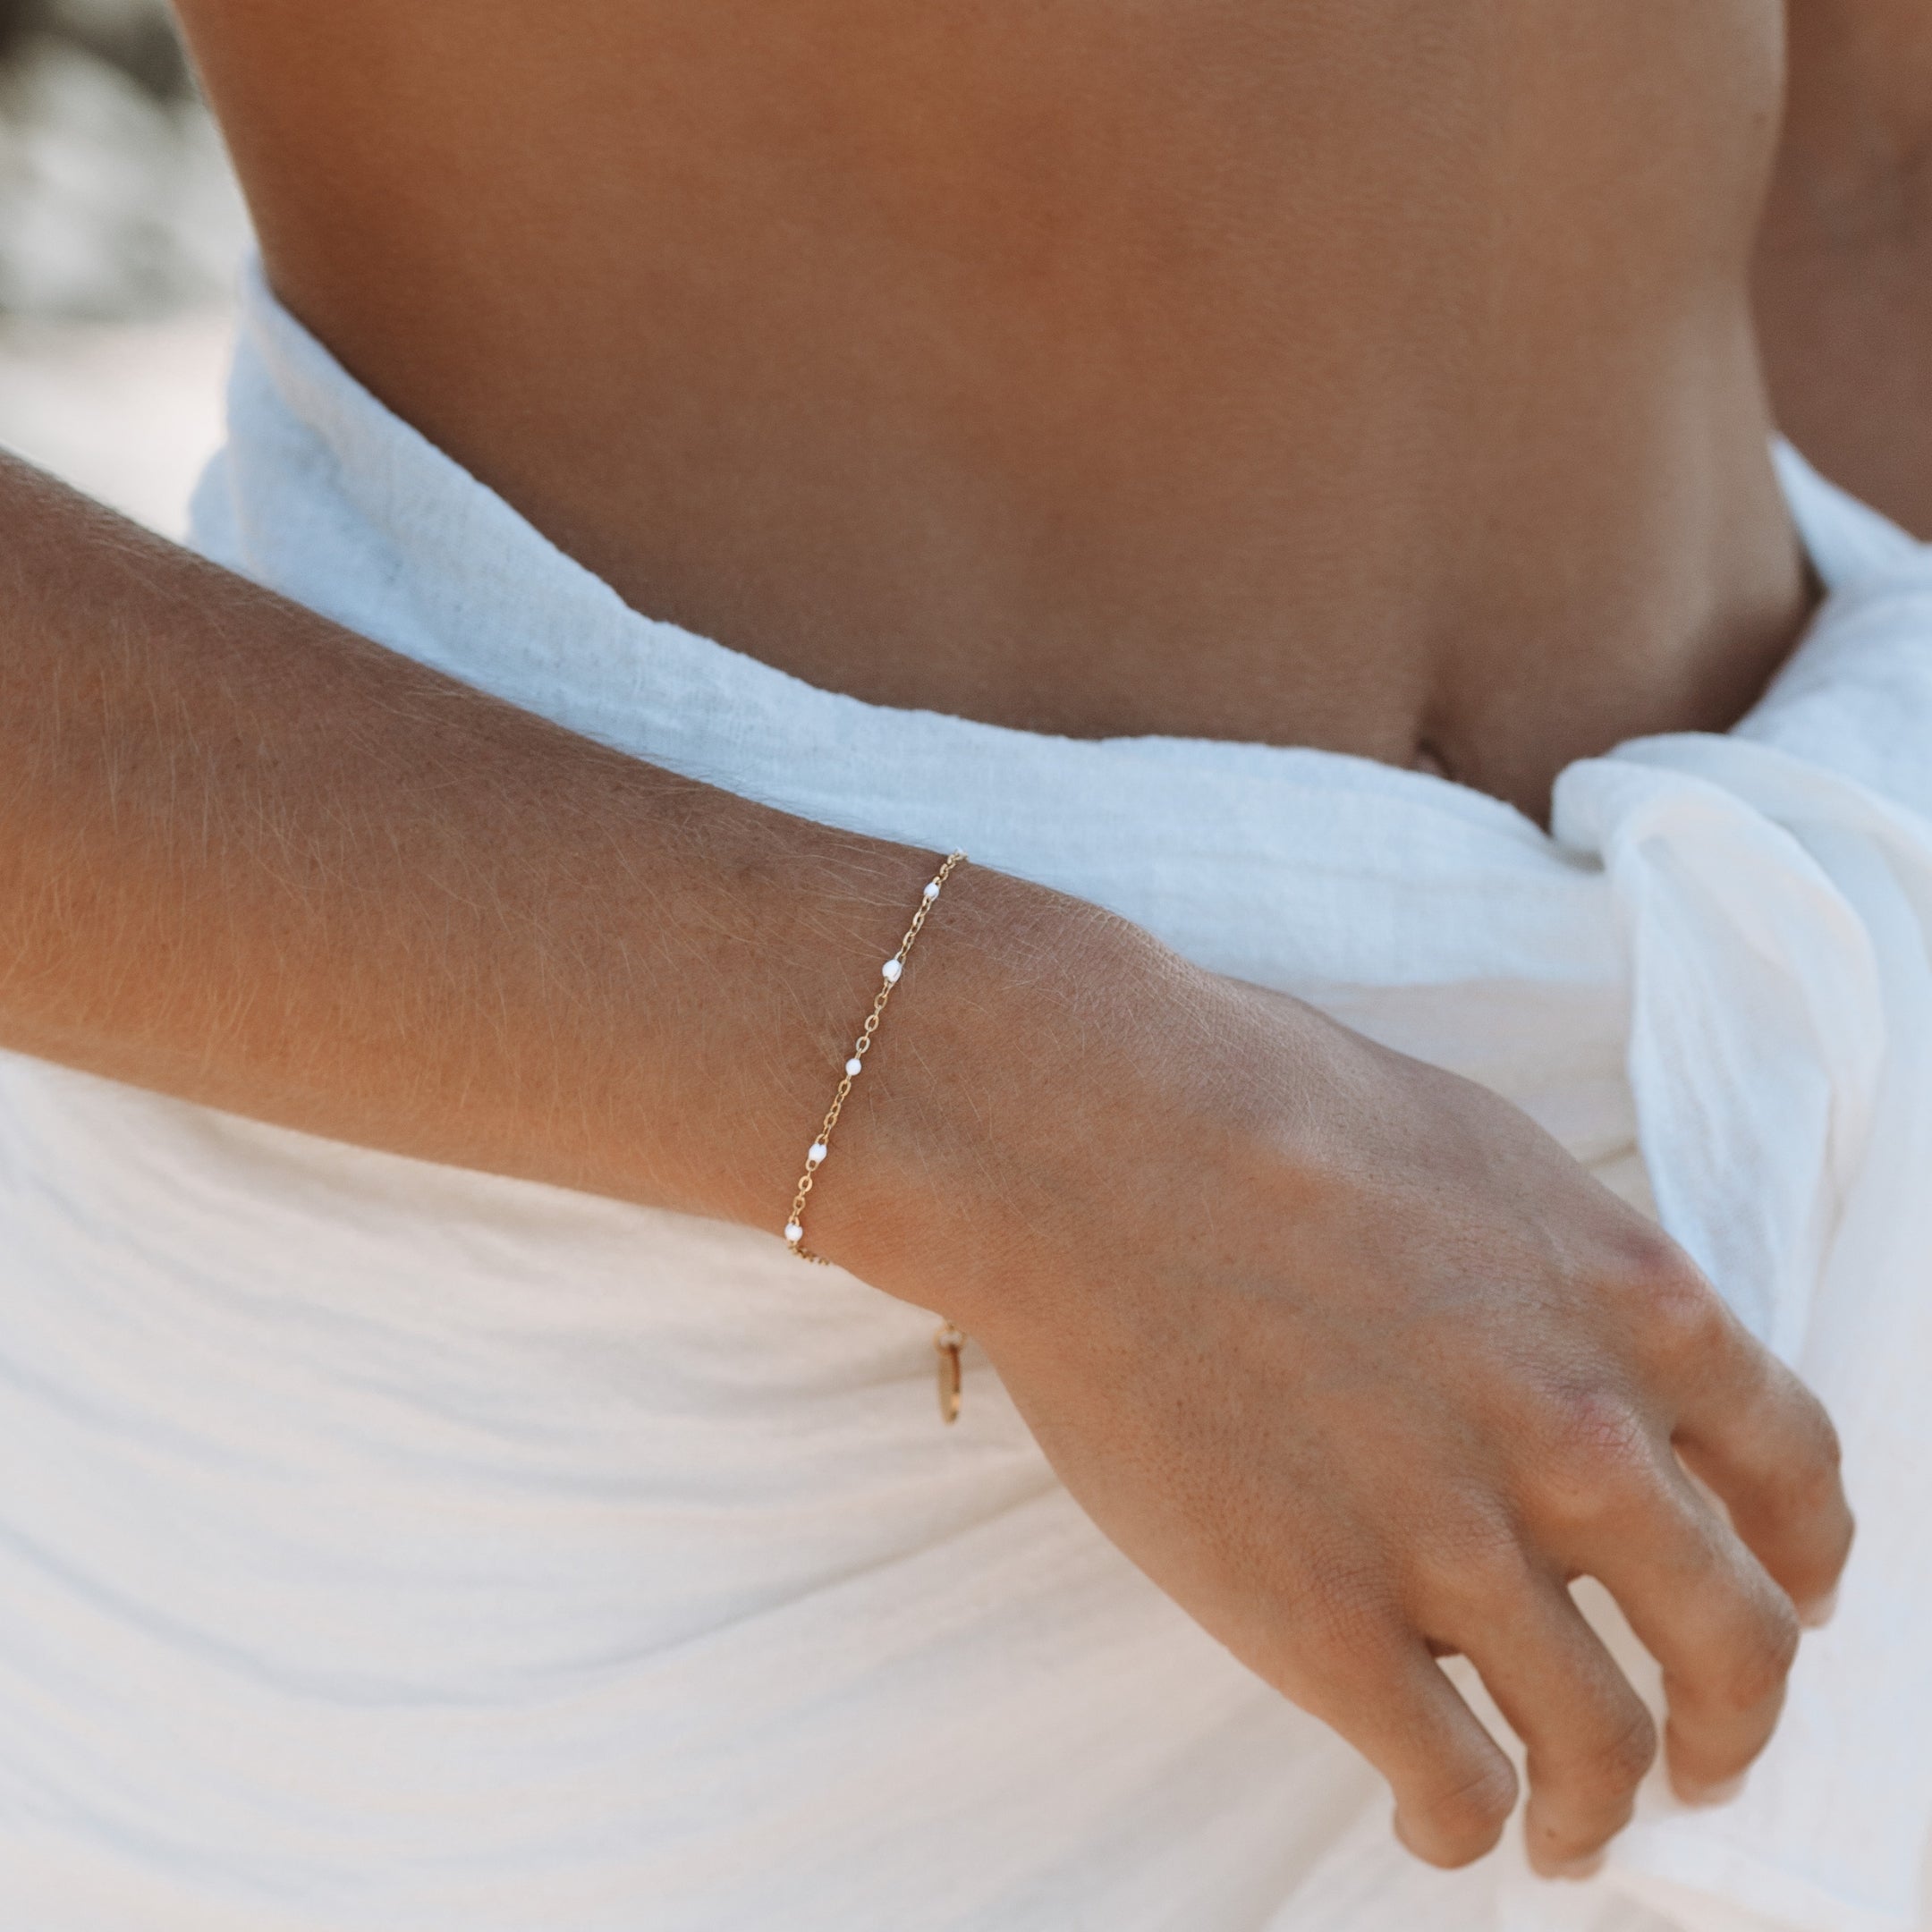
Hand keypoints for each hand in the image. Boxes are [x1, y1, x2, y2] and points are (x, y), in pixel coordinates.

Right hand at [837, 895, 1853, 1876]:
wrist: (1087, 1135)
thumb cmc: (1256, 1107)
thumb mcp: (1480, 1156)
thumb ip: (1569, 1281)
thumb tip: (1592, 1373)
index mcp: (1634, 1307)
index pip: (1796, 1479)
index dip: (1802, 1565)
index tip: (1785, 1604)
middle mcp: (1581, 1440)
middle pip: (1732, 1644)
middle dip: (1731, 1727)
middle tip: (1697, 1761)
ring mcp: (1454, 1540)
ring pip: (1599, 1749)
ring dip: (1597, 1810)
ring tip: (1567, 1830)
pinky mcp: (1323, 1621)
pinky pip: (1452, 1788)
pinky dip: (1463, 1829)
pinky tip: (1438, 1819)